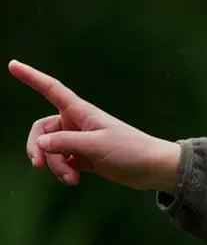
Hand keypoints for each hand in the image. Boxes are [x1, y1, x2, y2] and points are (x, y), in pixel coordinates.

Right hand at [9, 60, 181, 192]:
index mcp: (80, 112)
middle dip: (39, 148)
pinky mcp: (85, 158)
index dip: (31, 77)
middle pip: (43, 131)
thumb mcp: (96, 146)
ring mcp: (80, 141)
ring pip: (52, 150)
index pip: (51, 89)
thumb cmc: (131, 151)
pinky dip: (64, 171)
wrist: (154, 169)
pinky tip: (73, 180)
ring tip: (71, 180)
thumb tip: (40, 144)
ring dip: (56, 166)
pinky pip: (63, 162)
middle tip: (38, 165)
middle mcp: (77, 123)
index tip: (12, 65)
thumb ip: (66, 143)